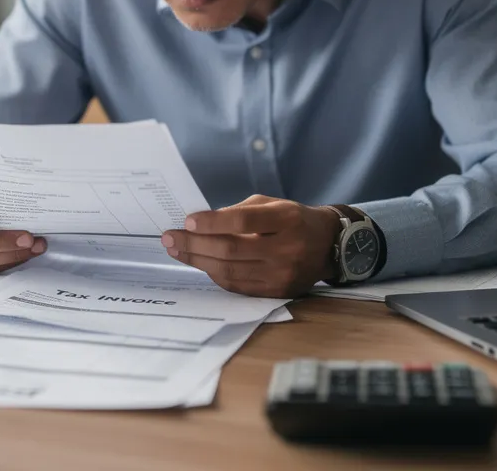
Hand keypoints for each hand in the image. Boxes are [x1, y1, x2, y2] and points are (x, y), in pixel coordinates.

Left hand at [161, 195, 341, 297]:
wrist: (327, 246)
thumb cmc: (293, 219)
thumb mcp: (272, 204)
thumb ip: (239, 211)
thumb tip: (200, 224)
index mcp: (287, 219)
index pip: (244, 222)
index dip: (213, 222)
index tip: (188, 221)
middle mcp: (287, 248)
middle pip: (231, 249)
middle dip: (195, 244)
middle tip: (169, 238)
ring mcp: (282, 274)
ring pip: (230, 270)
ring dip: (198, 260)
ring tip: (177, 251)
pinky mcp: (277, 292)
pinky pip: (237, 285)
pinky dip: (214, 274)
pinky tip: (200, 263)